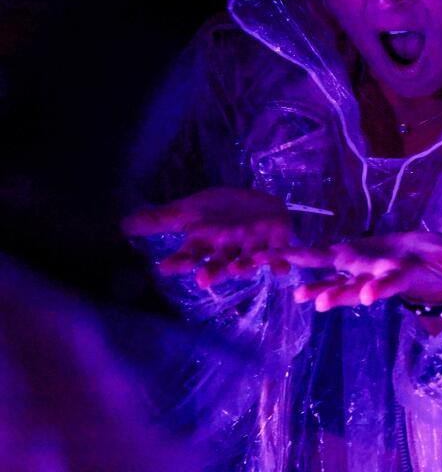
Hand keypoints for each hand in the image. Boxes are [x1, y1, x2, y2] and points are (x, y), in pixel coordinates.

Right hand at [122, 187, 291, 287]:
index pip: (188, 255)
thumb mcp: (189, 209)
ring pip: (247, 260)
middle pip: (218, 263)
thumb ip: (160, 219)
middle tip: (203, 279)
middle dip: (212, 271)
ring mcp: (252, 246)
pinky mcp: (276, 239)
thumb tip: (122, 223)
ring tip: (237, 268)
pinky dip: (280, 261)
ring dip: (243, 266)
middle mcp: (228, 249)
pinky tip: (282, 268)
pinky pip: (279, 252)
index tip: (165, 266)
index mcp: (205, 242)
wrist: (255, 200)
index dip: (178, 261)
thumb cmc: (219, 209)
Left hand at [273, 231, 441, 311]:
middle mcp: (376, 278)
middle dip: (339, 295)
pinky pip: (322, 261)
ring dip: (317, 288)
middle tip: (320, 304)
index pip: (391, 284)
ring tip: (298, 296)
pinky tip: (280, 262)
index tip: (368, 297)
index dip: (380, 289)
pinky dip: (302, 261)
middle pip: (356, 288)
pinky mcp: (348, 260)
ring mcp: (360, 271)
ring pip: (336, 280)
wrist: (420, 258)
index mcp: (400, 275)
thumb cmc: (437, 260)